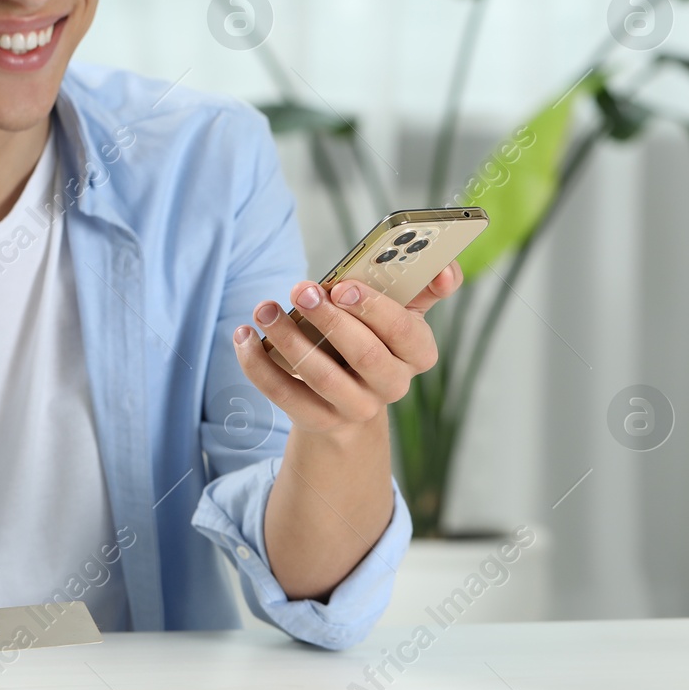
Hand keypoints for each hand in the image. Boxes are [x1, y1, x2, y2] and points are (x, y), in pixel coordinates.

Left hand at [234, 260, 462, 433]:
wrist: (348, 397)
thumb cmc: (374, 335)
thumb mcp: (401, 312)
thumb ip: (421, 286)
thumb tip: (445, 268)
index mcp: (418, 353)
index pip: (406, 332)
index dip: (376, 309)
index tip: (345, 286)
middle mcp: (392, 385)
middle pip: (365, 354)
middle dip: (330, 318)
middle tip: (301, 288)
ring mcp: (356, 408)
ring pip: (322, 376)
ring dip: (288, 338)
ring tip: (264, 308)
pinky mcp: (319, 421)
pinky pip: (285, 395)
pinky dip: (259, 365)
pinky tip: (243, 337)